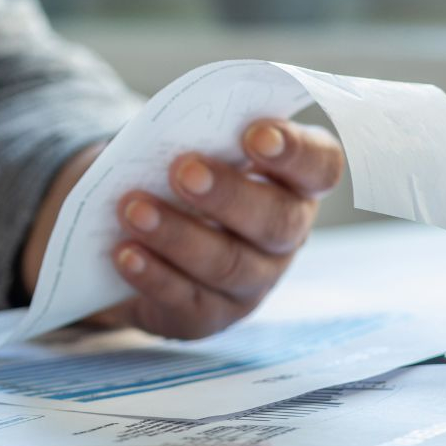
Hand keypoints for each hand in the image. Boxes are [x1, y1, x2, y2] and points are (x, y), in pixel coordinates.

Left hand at [106, 119, 343, 338]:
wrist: (126, 231)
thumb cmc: (170, 171)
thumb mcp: (184, 143)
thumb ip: (193, 134)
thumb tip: (173, 130)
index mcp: (291, 180)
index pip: (319, 165)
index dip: (295, 151)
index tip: (256, 134)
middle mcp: (284, 235)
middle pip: (276, 221)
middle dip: (229, 195)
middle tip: (183, 171)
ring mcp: (252, 282)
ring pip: (228, 264)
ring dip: (178, 235)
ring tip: (133, 209)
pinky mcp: (209, 315)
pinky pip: (186, 300)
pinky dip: (153, 274)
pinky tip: (125, 253)